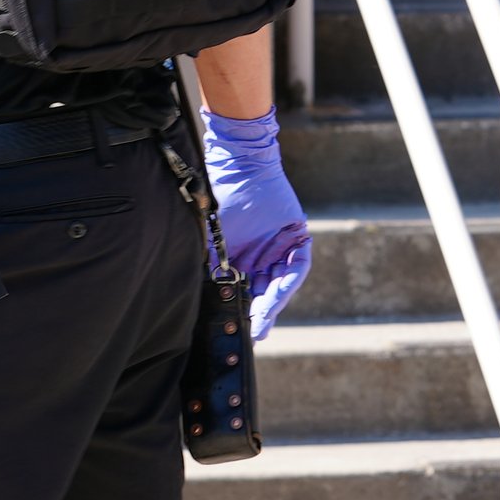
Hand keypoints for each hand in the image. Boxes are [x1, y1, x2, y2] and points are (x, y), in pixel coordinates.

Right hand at [204, 107, 310, 341]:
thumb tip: (202, 294)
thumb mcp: (211, 237)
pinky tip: (276, 297)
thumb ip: (210, 264)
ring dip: (273, 304)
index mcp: (241, 255)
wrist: (236, 165)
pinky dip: (288, 283)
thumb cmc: (219, 196)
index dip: (242, 308)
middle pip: (264, 290)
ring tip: (262, 322)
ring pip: (281, 284)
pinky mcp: (297, 239)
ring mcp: (281, 248)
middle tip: (253, 333)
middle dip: (259, 313)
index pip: (244, 289)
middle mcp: (262, 255)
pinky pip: (297, 268)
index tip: (238, 330)